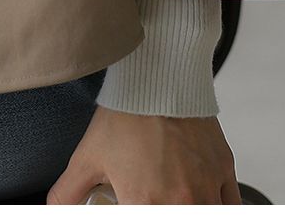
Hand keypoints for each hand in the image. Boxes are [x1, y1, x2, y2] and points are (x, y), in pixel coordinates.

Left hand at [46, 104, 242, 204]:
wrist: (158, 77)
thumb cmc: (127, 114)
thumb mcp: (87, 156)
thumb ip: (68, 192)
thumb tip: (54, 209)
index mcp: (146, 204)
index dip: (134, 211)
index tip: (135, 203)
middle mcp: (181, 201)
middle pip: (176, 218)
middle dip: (163, 208)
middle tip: (152, 197)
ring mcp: (206, 187)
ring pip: (206, 215)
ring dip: (191, 208)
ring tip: (175, 198)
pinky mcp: (224, 170)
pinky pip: (230, 205)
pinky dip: (218, 206)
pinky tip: (203, 200)